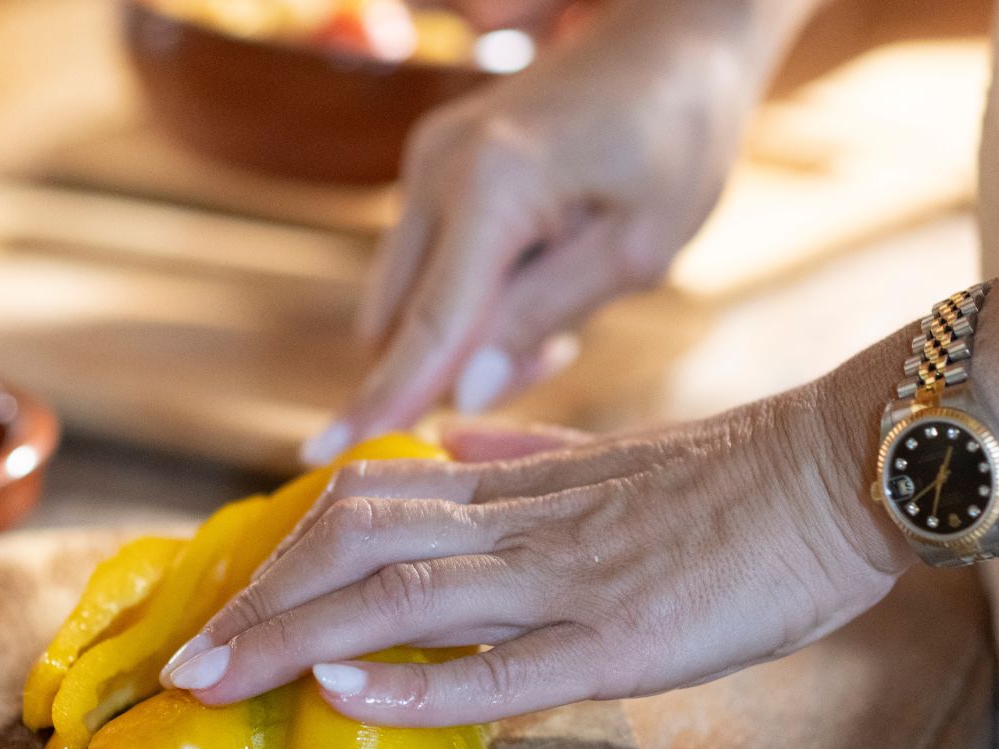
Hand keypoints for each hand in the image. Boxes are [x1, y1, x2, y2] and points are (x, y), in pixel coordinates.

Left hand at [168, 362, 913, 727]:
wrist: (847, 470)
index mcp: (522, 486)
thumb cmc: (745, 477)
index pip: (367, 504)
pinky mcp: (623, 638)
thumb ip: (529, 452)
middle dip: (260, 601)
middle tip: (185, 659)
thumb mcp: (618, 454)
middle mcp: (526, 526)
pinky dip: (415, 679)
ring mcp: (570, 580)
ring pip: (404, 597)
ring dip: (296, 637)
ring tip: (218, 678)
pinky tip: (347, 687)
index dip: (284, 550)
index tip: (225, 598)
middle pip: (355, 543)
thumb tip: (454, 440)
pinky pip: (501, 665)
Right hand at [302, 1, 774, 463]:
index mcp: (493, 185)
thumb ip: (540, 318)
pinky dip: (470, 295)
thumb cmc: (677, 137)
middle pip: (401, 322)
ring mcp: (427, 161)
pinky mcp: (434, 166)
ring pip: (410, 298)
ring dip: (466, 334)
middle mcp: (437, 168)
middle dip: (454, 371)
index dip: (379, 403)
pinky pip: (428, 264)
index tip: (321, 457)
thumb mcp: (636, 248)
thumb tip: (458, 393)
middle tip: (554, 355)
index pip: (427, 326)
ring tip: (562, 310)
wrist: (674, 34)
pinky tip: (544, 272)